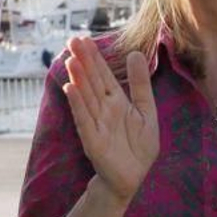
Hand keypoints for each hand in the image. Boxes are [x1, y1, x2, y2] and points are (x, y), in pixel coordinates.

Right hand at [61, 37, 158, 205]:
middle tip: (72, 40)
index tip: (84, 39)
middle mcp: (103, 108)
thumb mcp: (146, 110)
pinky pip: (84, 119)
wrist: (132, 177)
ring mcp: (96, 123)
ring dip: (78, 78)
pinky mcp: (93, 139)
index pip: (103, 75)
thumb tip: (135, 53)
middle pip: (92, 81)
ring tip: (71, 59)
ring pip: (86, 96)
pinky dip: (77, 104)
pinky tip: (71, 89)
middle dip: (83, 61)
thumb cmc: (138, 146)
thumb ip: (140, 84)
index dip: (94, 57)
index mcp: (116, 100)